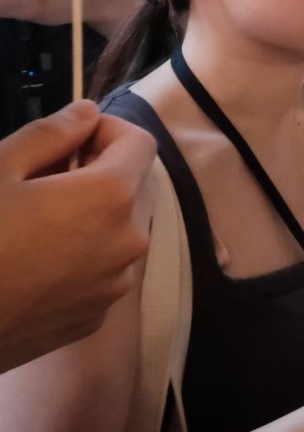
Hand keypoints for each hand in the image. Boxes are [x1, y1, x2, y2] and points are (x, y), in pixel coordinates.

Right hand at [0, 102, 155, 372]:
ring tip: (36, 218)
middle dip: (100, 170)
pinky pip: (104, 271)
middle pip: (135, 186)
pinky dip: (84, 255)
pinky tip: (35, 259)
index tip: (72, 135)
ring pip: (121, 230)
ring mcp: (114, 286)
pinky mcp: (93, 318)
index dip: (107, 130)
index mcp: (111, 197)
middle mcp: (128, 242)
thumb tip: (87, 113)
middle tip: (46, 174)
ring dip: (94, 214)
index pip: (140, 143)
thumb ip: (51, 134)